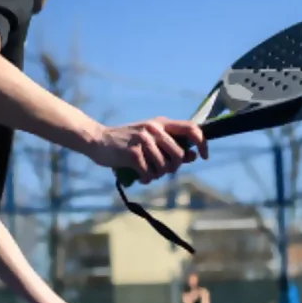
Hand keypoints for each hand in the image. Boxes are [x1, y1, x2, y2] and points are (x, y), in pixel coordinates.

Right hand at [90, 117, 208, 183]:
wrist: (98, 140)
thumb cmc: (127, 142)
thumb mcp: (150, 139)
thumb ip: (171, 146)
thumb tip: (193, 156)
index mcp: (161, 123)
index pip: (191, 128)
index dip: (202, 143)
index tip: (203, 156)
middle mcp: (154, 129)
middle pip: (179, 154)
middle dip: (173, 168)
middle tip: (162, 170)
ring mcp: (143, 140)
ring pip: (164, 167)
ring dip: (157, 175)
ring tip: (147, 172)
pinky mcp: (133, 154)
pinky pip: (150, 174)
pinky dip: (146, 179)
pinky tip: (140, 176)